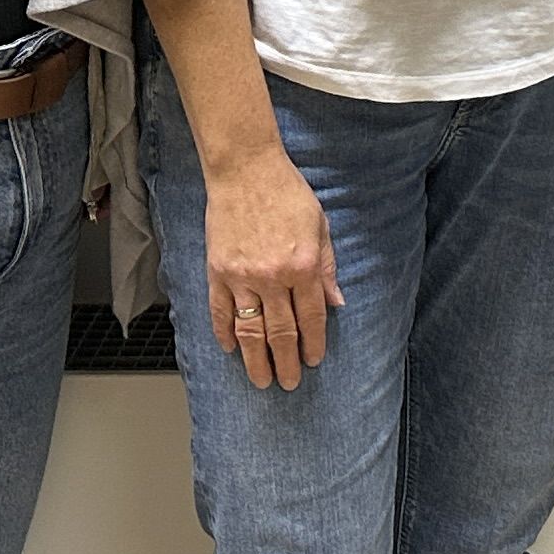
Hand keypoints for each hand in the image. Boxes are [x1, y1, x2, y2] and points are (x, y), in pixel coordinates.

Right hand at [203, 146, 341, 391]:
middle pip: (281, 332)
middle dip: (287, 362)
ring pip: (250, 330)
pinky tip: (230, 350)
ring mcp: (242, 276)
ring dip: (256, 360)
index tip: (313, 361)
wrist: (246, 169)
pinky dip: (224, 333)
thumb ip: (327, 267)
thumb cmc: (287, 192)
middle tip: (288, 383)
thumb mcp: (320, 225)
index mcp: (304, 265)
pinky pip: (221, 311)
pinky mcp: (218, 271)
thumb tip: (336, 304)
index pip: (311, 317)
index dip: (313, 343)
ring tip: (261, 380)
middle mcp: (273, 276)